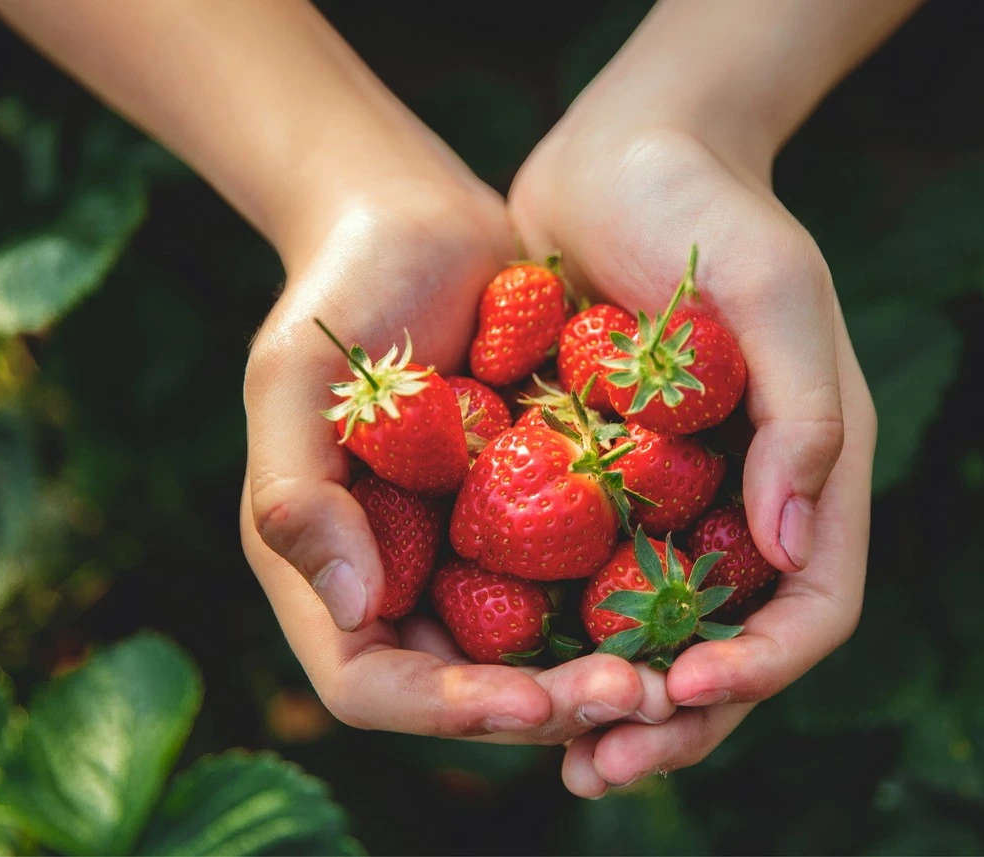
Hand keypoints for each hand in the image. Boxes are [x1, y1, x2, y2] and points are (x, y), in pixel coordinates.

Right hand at [239, 172, 669, 744]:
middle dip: (547, 704)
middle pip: (466, 686)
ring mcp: (466, 550)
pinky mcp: (528, 514)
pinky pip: (574, 580)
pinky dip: (621, 604)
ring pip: (531, 651)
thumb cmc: (341, 291)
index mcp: (328, 565)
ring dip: (596, 671)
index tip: (533, 702)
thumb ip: (297, 493)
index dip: (447, 708)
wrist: (419, 224)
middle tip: (636, 695)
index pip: (371, 682)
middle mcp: (399, 576)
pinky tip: (687, 600)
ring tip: (671, 670)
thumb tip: (351, 610)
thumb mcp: (296, 380)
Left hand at [509, 111, 875, 793]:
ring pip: (653, 632)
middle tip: (600, 764)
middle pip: (729, 646)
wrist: (620, 154)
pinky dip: (555, 631)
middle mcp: (745, 503)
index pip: (809, 607)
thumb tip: (791, 548)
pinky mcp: (601, 482)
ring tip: (554, 749)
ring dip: (611, 699)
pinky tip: (500, 664)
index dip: (758, 666)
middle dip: (674, 715)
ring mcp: (672, 499)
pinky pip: (583, 578)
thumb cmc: (706, 209)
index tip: (682, 685)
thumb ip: (804, 416)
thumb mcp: (776, 291)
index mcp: (809, 471)